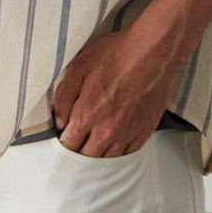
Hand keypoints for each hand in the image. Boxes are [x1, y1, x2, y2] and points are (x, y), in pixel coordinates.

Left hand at [50, 22, 178, 155]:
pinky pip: (128, 153)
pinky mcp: (144, 131)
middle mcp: (106, 131)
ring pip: (108, 159)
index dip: (64, 143)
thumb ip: (63, 98)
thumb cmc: (115, 56)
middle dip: (79, 152)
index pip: (68, 145)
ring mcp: (127, 134)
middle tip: (78, 143)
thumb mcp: (78, 68)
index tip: (65, 137)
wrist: (152, 53)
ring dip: (99, 155)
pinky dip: (119, 152)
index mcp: (86, 116)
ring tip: (95, 145)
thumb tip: (59, 121)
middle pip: (87, 157)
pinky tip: (115, 143)